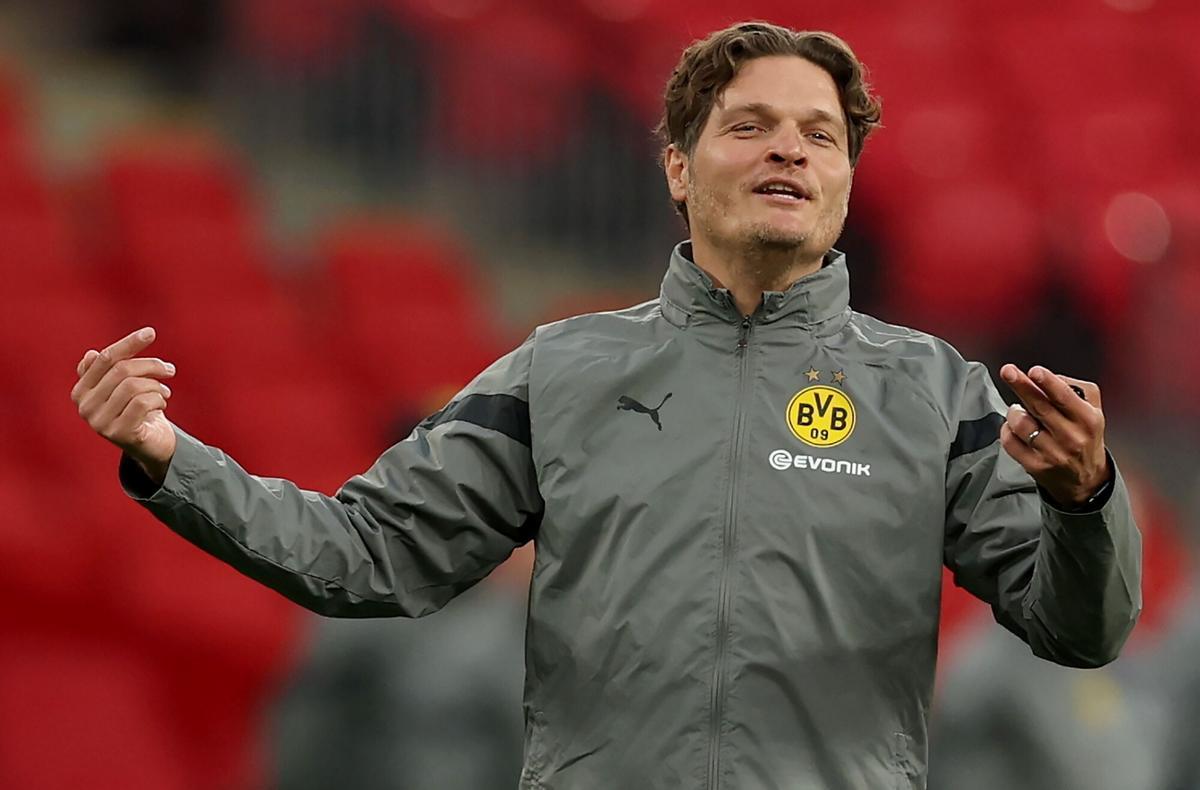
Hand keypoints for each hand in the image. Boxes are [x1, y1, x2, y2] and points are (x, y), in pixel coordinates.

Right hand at [71, 327, 176, 482]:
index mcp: (81, 391)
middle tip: (170, 370)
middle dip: (151, 365)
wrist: (152, 446)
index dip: (129, 343)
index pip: (105, 359)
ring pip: (133, 386)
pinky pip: (143, 403)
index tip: (151, 332)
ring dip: (157, 386)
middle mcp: (84, 407)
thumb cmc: (138, 411)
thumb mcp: (124, 387)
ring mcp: (99, 422)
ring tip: (165, 393)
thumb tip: (92, 354)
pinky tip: (161, 405)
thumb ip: (109, 370)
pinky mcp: (118, 434)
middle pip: (122, 370)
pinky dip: (158, 400)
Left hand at [998, 364, 1110, 506]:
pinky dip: (1007, 429)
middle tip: (1008, 371)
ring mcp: (1052, 453)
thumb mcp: (1092, 410)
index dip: (1048, 383)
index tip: (1035, 371)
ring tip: (1018, 410)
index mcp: (1087, 419)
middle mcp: (1071, 437)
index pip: (1065, 398)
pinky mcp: (1035, 466)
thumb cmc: (1085, 436)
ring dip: (1014, 412)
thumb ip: (1076, 389)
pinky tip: (1013, 427)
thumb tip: (1050, 377)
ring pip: (1021, 424)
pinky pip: (1010, 441)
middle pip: (1039, 407)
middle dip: (1021, 386)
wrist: (1086, 479)